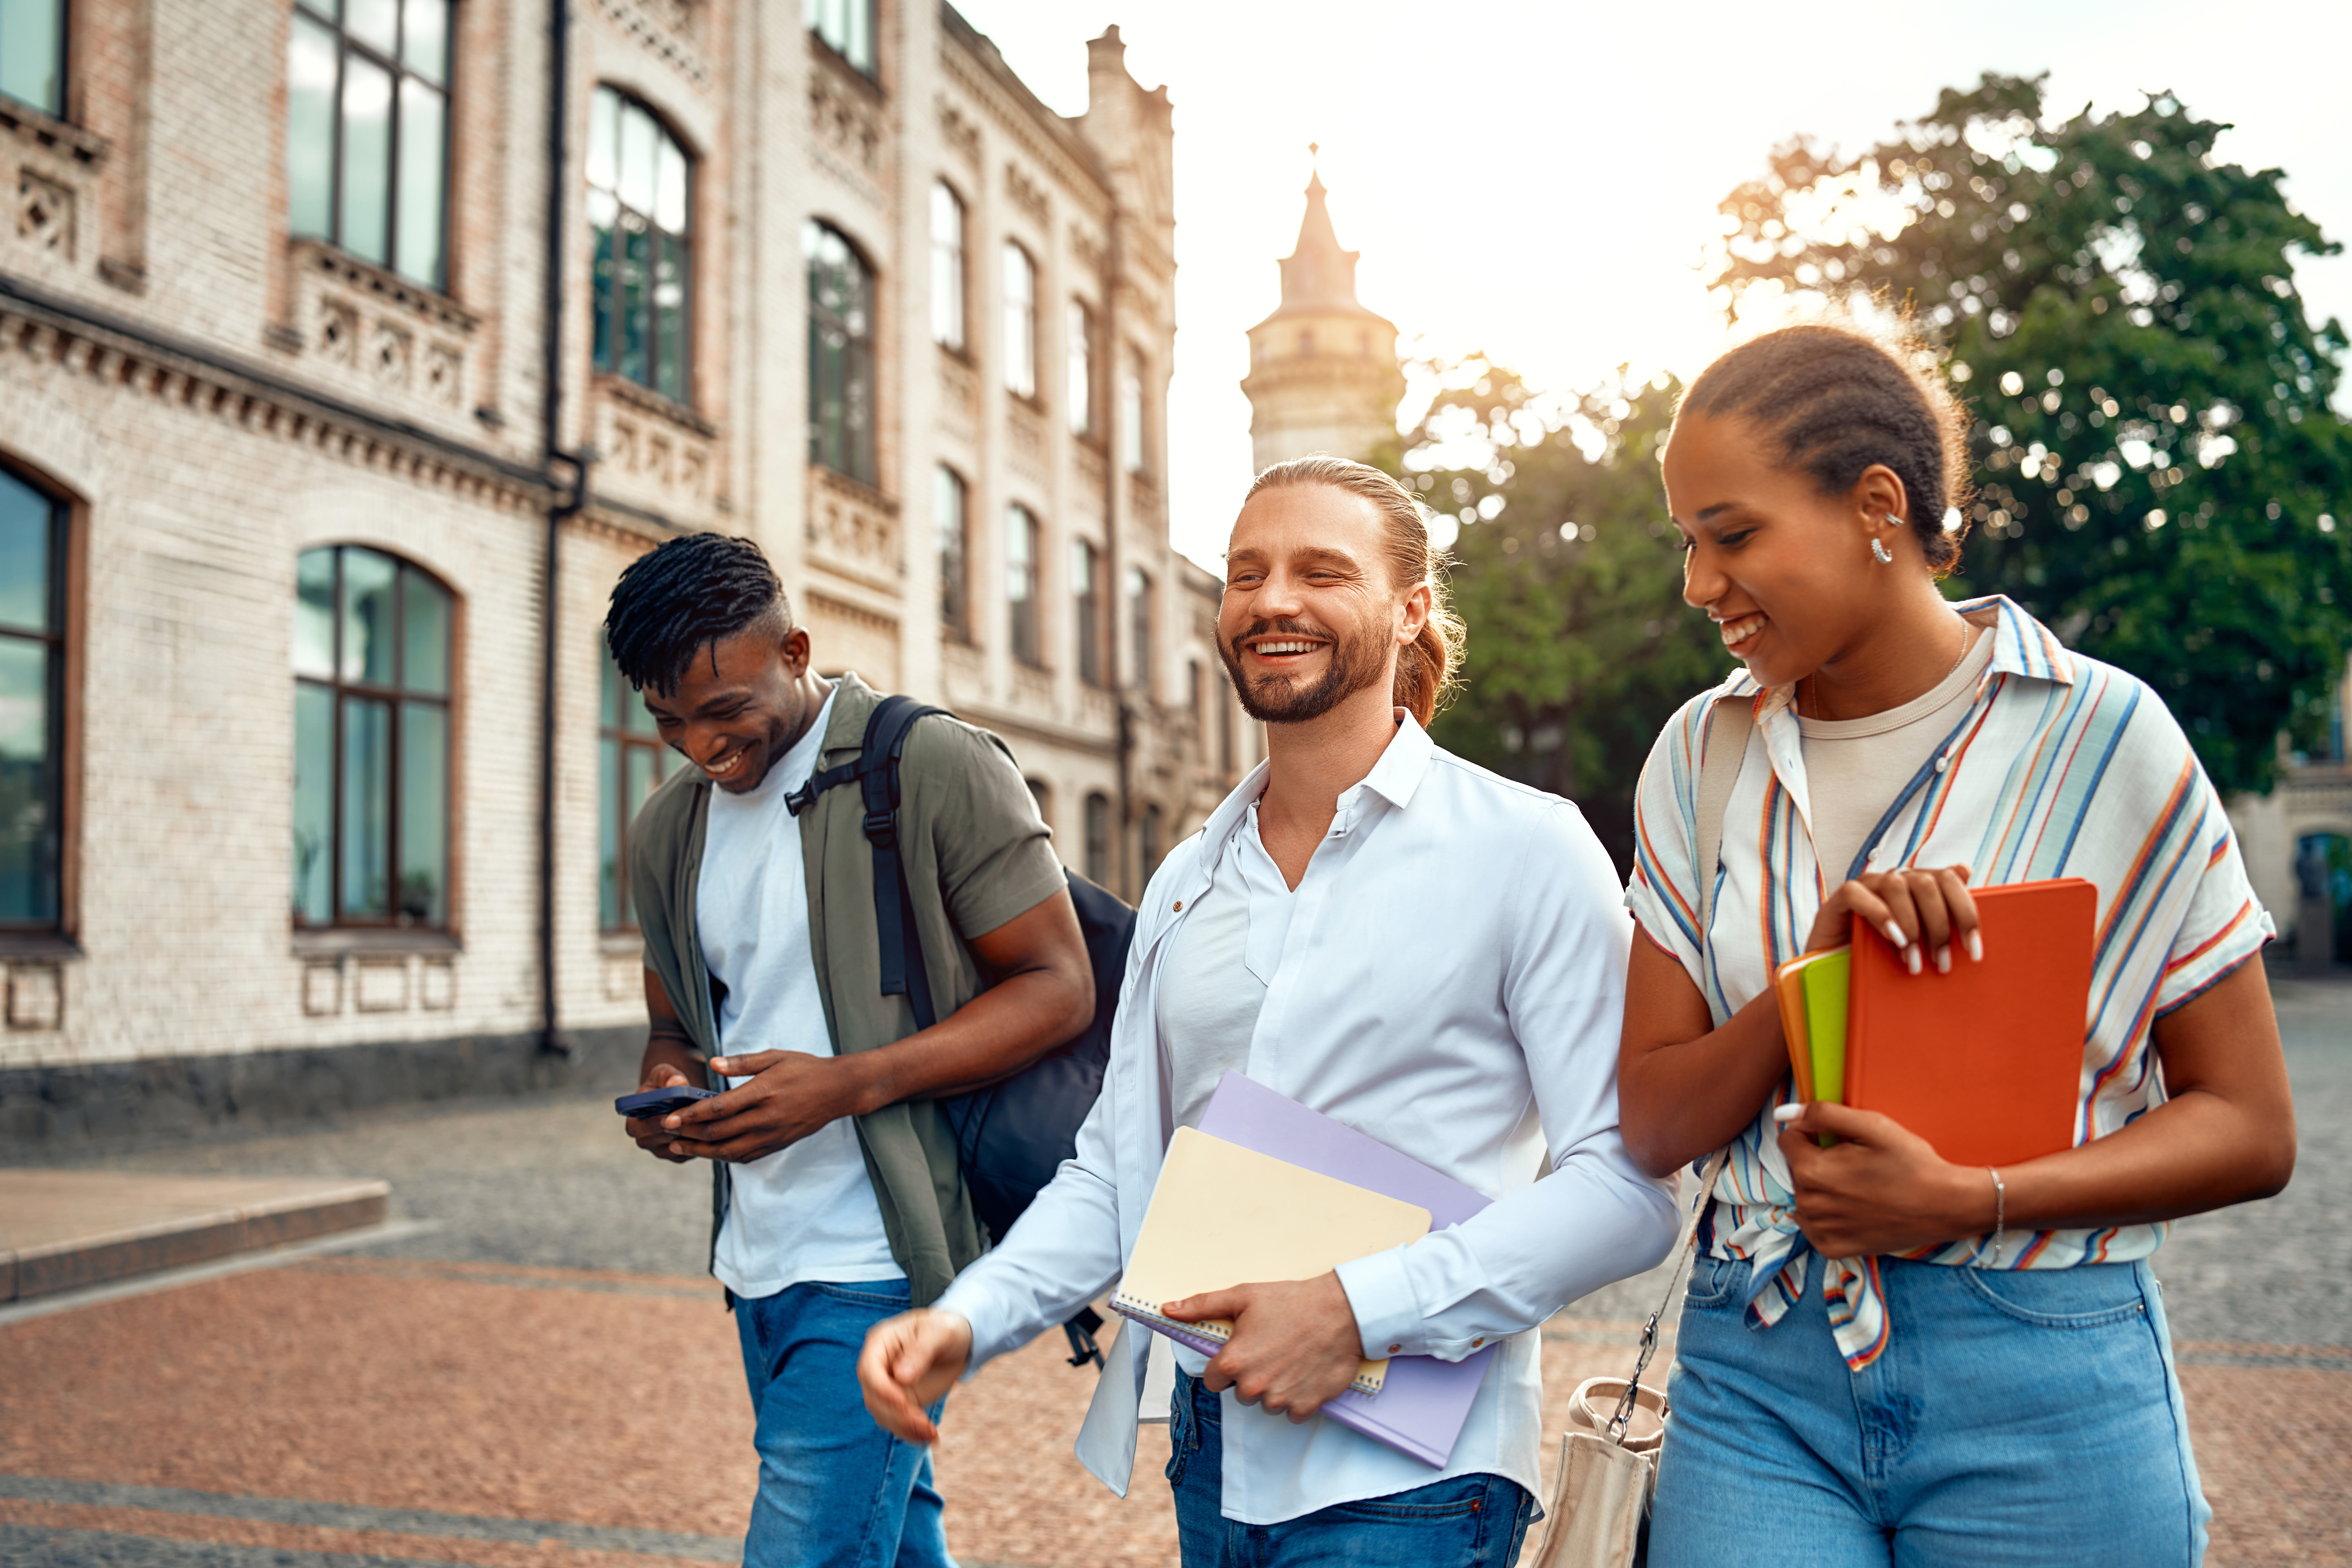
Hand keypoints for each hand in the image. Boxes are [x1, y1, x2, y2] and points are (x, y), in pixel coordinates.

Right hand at [623, 1062, 699, 1163]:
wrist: (675, 1096)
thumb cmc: (664, 1084)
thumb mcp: (663, 1075)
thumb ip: (668, 1076)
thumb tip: (678, 1082)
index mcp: (633, 1123)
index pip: (639, 1128)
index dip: (653, 1123)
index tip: (668, 1117)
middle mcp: (645, 1140)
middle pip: (661, 1139)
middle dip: (678, 1128)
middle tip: (695, 1118)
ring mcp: (662, 1151)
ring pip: (679, 1145)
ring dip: (692, 1133)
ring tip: (706, 1119)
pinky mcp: (678, 1156)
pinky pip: (690, 1151)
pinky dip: (700, 1140)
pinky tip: (710, 1127)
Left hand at [657, 1049, 870, 1162]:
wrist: (838, 1091)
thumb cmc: (805, 1069)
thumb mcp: (775, 1057)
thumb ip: (742, 1062)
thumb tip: (712, 1063)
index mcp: (763, 1092)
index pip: (719, 1108)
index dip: (691, 1115)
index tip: (670, 1117)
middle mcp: (765, 1118)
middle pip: (718, 1133)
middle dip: (688, 1134)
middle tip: (666, 1131)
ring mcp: (772, 1135)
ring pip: (728, 1151)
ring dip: (700, 1151)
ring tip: (678, 1147)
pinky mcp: (777, 1145)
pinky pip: (744, 1157)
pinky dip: (722, 1157)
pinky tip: (709, 1153)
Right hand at [858, 1308, 971, 1443]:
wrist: (957, 1343)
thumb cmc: (946, 1329)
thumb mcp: (940, 1332)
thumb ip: (921, 1351)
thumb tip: (900, 1377)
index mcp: (880, 1342)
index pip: (869, 1370)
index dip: (881, 1389)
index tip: (902, 1402)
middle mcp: (879, 1367)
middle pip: (874, 1397)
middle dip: (897, 1414)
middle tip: (923, 1422)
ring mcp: (887, 1387)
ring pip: (883, 1415)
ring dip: (904, 1428)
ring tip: (931, 1433)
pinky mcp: (900, 1403)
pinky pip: (897, 1423)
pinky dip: (911, 1433)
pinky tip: (931, 1437)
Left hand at [1163, 1273, 1364, 1422]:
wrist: (1341, 1311)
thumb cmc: (1291, 1301)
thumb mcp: (1242, 1296)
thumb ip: (1201, 1305)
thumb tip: (1167, 1309)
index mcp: (1234, 1361)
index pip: (1213, 1380)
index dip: (1226, 1366)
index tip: (1242, 1352)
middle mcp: (1254, 1386)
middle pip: (1240, 1393)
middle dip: (1251, 1377)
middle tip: (1270, 1351)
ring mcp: (1280, 1399)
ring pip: (1266, 1405)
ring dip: (1274, 1389)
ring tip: (1289, 1360)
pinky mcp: (1306, 1407)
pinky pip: (1292, 1414)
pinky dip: (1297, 1398)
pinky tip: (1304, 1374)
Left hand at [1777, 1102, 1991, 1255]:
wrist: (1945, 1206)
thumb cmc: (1911, 1162)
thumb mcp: (1871, 1126)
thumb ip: (1823, 1114)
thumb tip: (1783, 1113)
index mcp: (1811, 1171)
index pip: (1788, 1139)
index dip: (1813, 1134)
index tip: (1840, 1140)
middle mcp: (1808, 1204)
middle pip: (1796, 1169)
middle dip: (1818, 1161)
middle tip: (1857, 1165)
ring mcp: (1819, 1230)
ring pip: (1805, 1196)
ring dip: (1822, 1188)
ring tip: (1859, 1187)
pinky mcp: (1832, 1249)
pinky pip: (1815, 1225)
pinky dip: (1829, 1216)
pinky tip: (1856, 1209)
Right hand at [1805, 863, 1981, 975]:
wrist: (1837, 969)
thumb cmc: (1883, 955)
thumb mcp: (1920, 939)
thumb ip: (1941, 910)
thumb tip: (1965, 868)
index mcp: (1917, 885)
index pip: (1949, 880)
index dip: (1966, 912)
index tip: (1974, 950)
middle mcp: (1894, 880)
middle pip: (1927, 883)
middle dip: (1939, 926)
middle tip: (1942, 963)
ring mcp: (1867, 886)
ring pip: (1896, 885)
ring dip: (1911, 927)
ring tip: (1913, 962)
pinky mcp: (1841, 898)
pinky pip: (1858, 894)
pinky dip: (1880, 915)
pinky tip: (1893, 939)